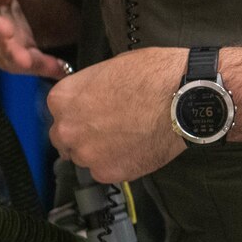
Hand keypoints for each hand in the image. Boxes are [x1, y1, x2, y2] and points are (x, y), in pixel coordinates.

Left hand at [47, 47, 187, 182]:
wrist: (182, 97)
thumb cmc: (152, 75)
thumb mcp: (110, 68)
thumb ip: (90, 90)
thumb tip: (91, 99)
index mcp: (63, 99)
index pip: (58, 114)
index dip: (78, 113)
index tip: (92, 114)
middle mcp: (67, 129)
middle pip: (65, 139)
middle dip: (82, 136)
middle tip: (108, 129)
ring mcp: (87, 154)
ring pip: (86, 158)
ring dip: (100, 152)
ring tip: (128, 139)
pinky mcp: (108, 173)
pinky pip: (107, 172)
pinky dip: (120, 164)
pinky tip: (137, 149)